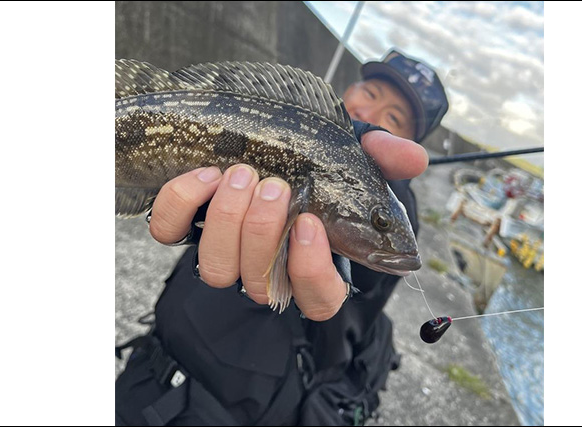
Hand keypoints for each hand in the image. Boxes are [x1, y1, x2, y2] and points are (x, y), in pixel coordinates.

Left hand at [148, 131, 427, 320]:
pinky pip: (169, 234)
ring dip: (226, 221)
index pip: (318, 301)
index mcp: (313, 263)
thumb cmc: (320, 162)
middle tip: (274, 184)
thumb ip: (386, 158)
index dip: (312, 272)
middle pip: (259, 284)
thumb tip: (412, 159)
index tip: (310, 224)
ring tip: (242, 174)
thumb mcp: (359, 156)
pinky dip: (182, 203)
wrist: (272, 143)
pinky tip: (205, 174)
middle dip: (263, 233)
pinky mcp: (187, 229)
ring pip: (216, 270)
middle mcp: (267, 269)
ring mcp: (226, 253)